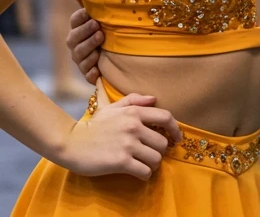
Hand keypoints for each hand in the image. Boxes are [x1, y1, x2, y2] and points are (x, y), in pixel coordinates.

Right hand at [56, 79, 180, 178]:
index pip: (166, 117)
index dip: (175, 129)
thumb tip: (154, 98)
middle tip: (151, 155)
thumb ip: (134, 100)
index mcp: (134, 112)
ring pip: (156, 158)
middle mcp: (133, 127)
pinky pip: (144, 171)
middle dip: (160, 151)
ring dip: (153, 164)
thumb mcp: (112, 107)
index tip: (176, 139)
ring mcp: (127, 144)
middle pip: (162, 143)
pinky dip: (145, 174)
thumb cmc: (91, 126)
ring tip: (145, 165)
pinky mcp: (120, 161)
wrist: (69, 142)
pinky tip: (139, 173)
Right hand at [66, 8, 102, 84]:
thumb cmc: (108, 29)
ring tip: (101, 39)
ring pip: (79, 56)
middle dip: (84, 32)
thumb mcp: (102, 13)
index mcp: (79, 28)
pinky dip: (92, 72)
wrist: (119, 55)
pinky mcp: (90, 74)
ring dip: (89, 48)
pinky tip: (98, 70)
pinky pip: (88, 75)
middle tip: (97, 26)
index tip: (88, 13)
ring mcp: (82, 60)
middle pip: (73, 39)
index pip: (74, 21)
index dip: (79, 18)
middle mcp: (77, 44)